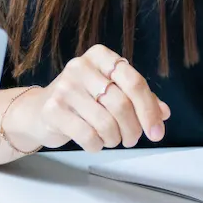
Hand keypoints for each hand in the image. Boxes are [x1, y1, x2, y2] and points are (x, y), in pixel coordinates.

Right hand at [10, 44, 170, 152]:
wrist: (38, 111)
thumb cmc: (81, 100)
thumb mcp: (110, 92)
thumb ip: (137, 99)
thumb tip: (163, 113)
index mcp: (99, 56)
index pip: (133, 81)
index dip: (149, 110)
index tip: (156, 132)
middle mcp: (80, 66)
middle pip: (121, 104)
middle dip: (133, 129)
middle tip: (131, 139)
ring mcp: (64, 87)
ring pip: (106, 122)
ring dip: (115, 139)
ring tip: (111, 139)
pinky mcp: (53, 109)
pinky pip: (88, 135)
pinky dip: (97, 145)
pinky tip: (94, 142)